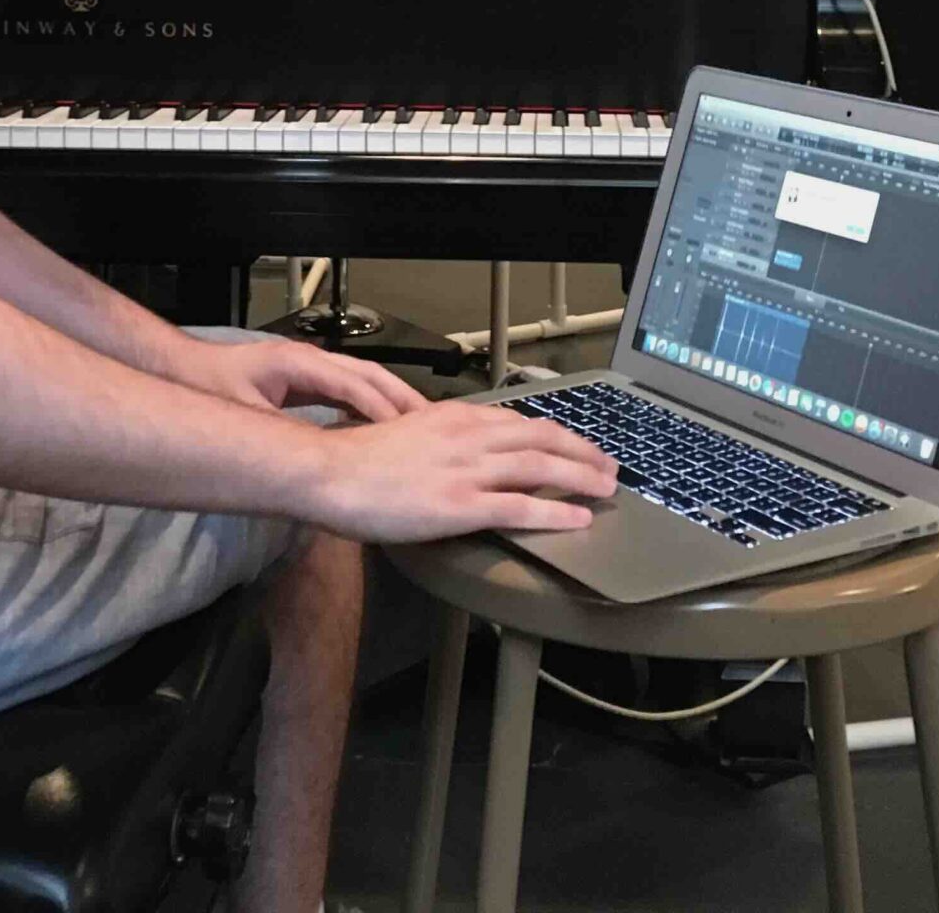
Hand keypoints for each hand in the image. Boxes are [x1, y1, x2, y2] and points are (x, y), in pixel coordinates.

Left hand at [175, 335, 428, 422]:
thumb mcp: (246, 415)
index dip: (382, 409)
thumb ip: (281, 433)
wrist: (184, 368)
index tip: (408, 433)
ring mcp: (309, 367)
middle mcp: (309, 359)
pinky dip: (370, 405)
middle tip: (432, 428)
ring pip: (362, 379)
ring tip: (419, 428)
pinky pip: (347, 389)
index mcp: (298, 363)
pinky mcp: (304, 379)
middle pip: (368, 375)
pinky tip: (382, 427)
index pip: (354, 384)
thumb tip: (318, 457)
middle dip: (401, 399)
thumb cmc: (208, 385)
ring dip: (390, 401)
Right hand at [297, 399, 619, 543]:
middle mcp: (468, 436)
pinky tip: (577, 520)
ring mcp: (466, 470)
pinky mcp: (460, 505)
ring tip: (605, 489)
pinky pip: (521, 507)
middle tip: (607, 466)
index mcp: (455, 417)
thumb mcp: (408, 432)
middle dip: (581, 451)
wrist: (330, 475)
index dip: (556, 433)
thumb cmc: (358, 460)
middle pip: (541, 437)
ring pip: (540, 467)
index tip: (576, 443)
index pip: (519, 420)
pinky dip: (555, 512)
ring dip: (580, 477)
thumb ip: (442, 438)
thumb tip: (465, 451)